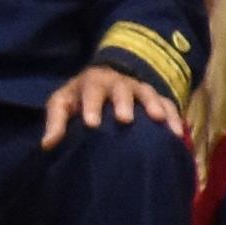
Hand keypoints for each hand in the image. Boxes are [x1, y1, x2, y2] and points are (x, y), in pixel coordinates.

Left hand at [39, 65, 189, 149]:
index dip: (91, 105)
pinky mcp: (155, 98)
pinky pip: (167, 104)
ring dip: (154, 106)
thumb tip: (47, 144)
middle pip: (122, 89)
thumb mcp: (62, 103)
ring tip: (160, 121)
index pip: (91, 90)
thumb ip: (56, 122)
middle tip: (125, 119)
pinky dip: (173, 117)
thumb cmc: (79, 97)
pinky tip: (177, 134)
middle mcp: (118, 82)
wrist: (103, 80)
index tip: (91, 124)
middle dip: (124, 102)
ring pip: (148, 94)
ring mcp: (138, 89)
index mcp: (93, 82)